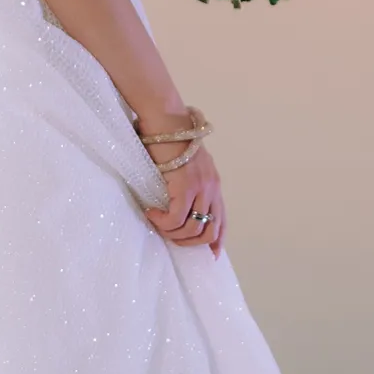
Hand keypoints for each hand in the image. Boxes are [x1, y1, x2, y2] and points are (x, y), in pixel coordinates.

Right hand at [141, 141, 224, 258]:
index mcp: (213, 184)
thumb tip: (174, 205)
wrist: (165, 118)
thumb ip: (187, 183)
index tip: (209, 255)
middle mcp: (212, 188)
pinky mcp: (186, 185)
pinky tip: (151, 212)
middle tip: (168, 234)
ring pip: (192, 230)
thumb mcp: (185, 164)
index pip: (222, 221)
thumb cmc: (168, 138)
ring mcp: (201, 187)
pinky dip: (162, 222)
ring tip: (156, 221)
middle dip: (188, 242)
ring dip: (171, 232)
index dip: (216, 241)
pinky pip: (176, 218)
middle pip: (209, 232)